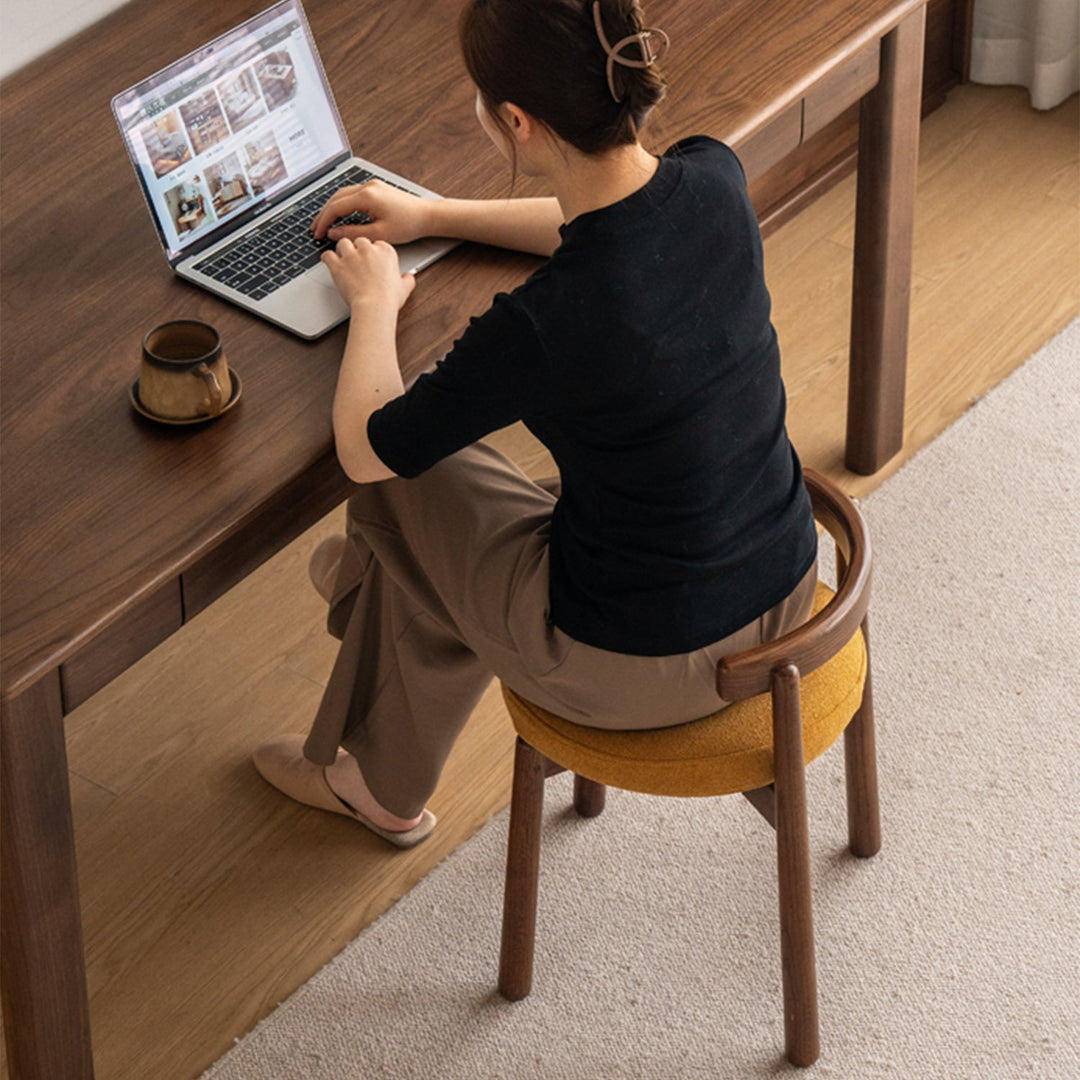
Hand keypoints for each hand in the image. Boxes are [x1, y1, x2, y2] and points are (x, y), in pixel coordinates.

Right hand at [311, 178, 431, 244]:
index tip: (318, 234)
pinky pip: (352, 194)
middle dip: (323, 214)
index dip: (324, 221)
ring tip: (323, 223)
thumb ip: (353, 233)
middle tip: (314, 229)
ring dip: (331, 208)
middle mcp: (368, 186)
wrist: (426, 215)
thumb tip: (334, 233)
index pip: (336, 207)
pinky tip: (338, 214)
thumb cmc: (408, 224)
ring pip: (343, 194)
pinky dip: (342, 204)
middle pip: (336, 198)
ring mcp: (371, 185)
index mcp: (367, 196)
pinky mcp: (376, 188)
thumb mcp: (379, 234)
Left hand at [321, 237, 415, 312]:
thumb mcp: (404, 288)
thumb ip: (407, 280)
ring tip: (342, 259)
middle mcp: (368, 249)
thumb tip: (409, 278)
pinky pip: (327, 254)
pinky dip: (327, 258)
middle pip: (359, 241)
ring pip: (342, 243)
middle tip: (357, 260)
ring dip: (342, 250)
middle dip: (357, 249)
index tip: (372, 260)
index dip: (373, 252)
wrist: (374, 306)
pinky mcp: (338, 265)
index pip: (377, 243)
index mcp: (385, 251)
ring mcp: (351, 256)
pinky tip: (328, 261)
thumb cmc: (389, 298)